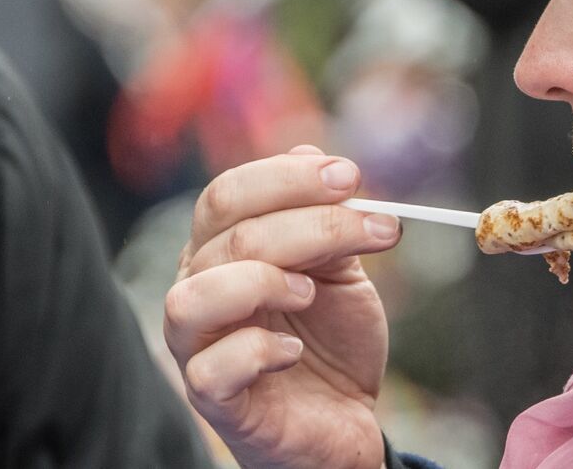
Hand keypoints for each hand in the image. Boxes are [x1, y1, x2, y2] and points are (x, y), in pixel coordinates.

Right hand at [165, 145, 401, 468]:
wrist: (344, 417)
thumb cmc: (331, 339)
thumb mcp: (339, 269)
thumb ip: (325, 220)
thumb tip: (311, 154)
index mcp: (222, 249)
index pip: (228, 193)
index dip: (288, 178)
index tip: (351, 176)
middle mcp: (198, 290)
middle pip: (231, 235)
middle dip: (312, 221)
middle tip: (376, 225)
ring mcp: (197, 347)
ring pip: (196, 296)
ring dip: (264, 280)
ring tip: (313, 291)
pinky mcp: (214, 399)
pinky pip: (210, 369)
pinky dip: (257, 352)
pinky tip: (295, 352)